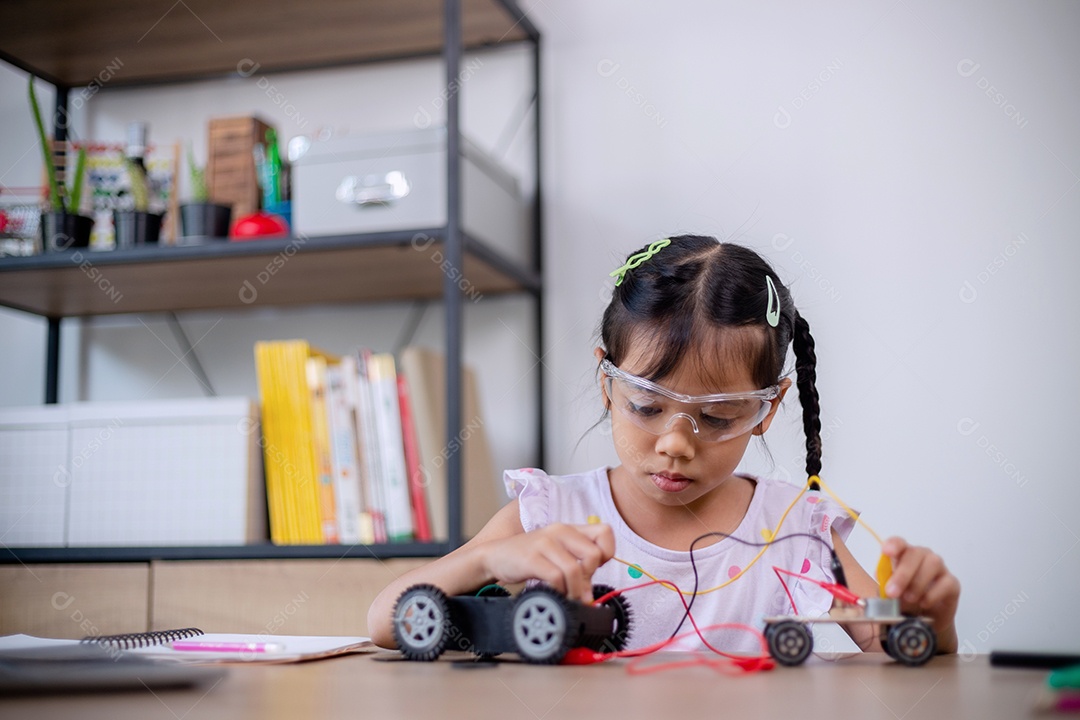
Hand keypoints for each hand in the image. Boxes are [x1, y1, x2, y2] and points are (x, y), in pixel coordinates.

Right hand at [477, 523, 614, 602]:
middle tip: (580, 589)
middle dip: (590, 578)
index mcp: (569, 529)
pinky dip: (559, 591)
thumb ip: (577, 563)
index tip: (594, 568)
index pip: (605, 532)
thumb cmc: (530, 557)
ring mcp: (544, 543)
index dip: (607, 553)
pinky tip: (555, 594)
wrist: (496, 555)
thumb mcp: (557, 552)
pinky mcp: (531, 558)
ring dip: (576, 591)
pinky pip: (555, 577)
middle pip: (593, 554)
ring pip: (575, 570)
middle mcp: (559, 531)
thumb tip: (591, 590)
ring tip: (570, 598)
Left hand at [882, 536, 960, 651]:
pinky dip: (933, 594)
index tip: (887, 551)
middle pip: (915, 553)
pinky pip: (946, 582)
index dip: (893, 544)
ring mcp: (939, 568)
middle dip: (902, 574)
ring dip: (918, 583)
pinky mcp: (952, 583)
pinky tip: (924, 603)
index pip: (899, 543)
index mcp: (903, 555)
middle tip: (893, 593)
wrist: (924, 619)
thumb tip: (880, 580)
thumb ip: (883, 584)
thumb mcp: (889, 593)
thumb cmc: (904, 600)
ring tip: (910, 599)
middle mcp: (922, 557)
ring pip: (933, 563)